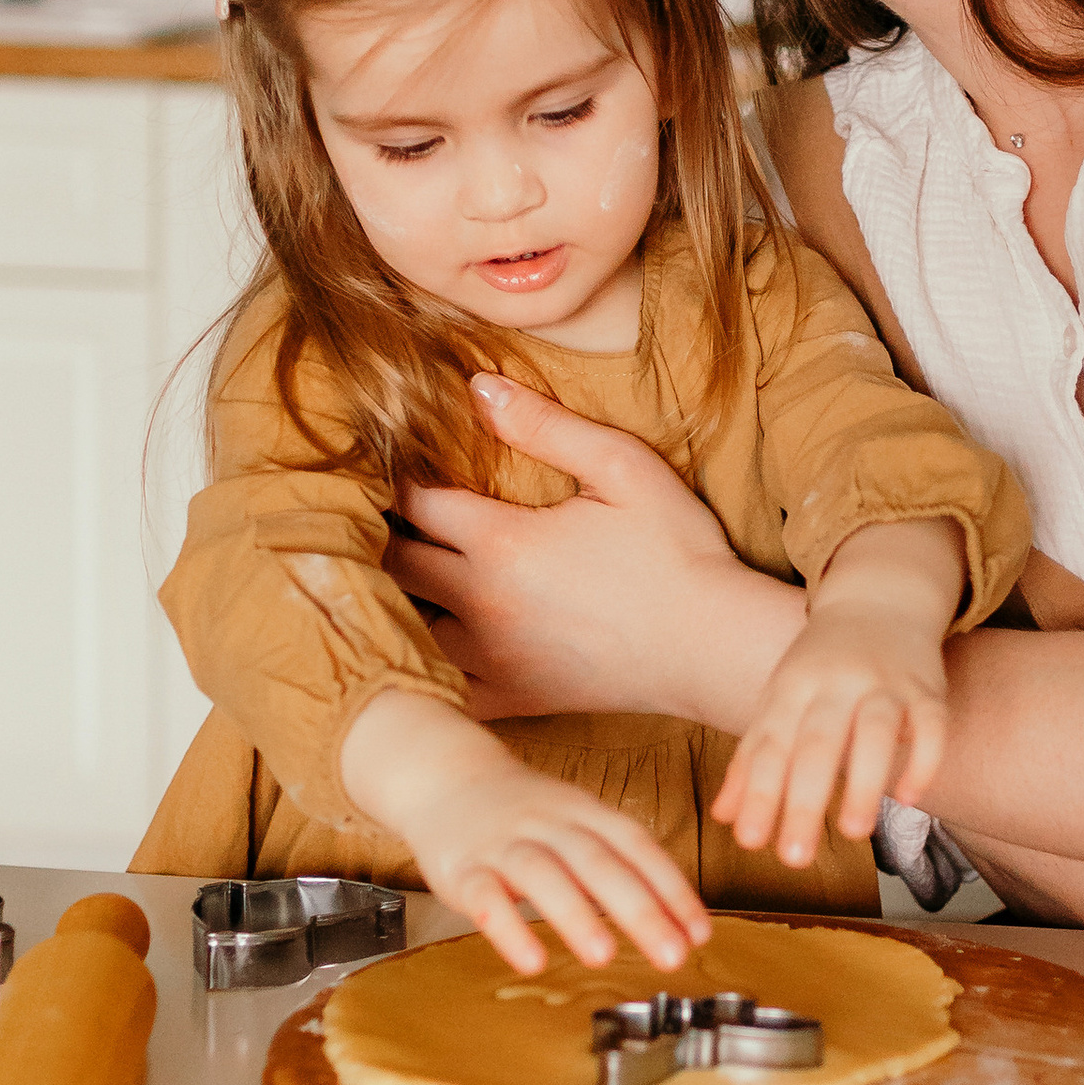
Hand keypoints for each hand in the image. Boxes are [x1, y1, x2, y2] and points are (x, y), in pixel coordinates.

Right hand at [343, 690, 708, 974]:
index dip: (670, 888)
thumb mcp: (577, 821)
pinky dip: (507, 928)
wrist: (443, 775)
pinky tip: (531, 960)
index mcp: (583, 811)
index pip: (636, 846)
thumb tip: (676, 917)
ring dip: (576, 915)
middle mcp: (548, 823)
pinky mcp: (461, 869)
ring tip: (605, 957)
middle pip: (598, 861)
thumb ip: (619, 863)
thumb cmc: (522, 810)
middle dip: (639, 909)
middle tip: (673, 954)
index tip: (699, 931)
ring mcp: (502, 844)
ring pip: (542, 873)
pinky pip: (483, 895)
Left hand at [385, 374, 803, 724]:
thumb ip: (544, 425)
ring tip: (382, 573)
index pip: (414, 501)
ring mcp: (491, 658)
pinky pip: (435, 685)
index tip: (387, 464)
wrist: (713, 647)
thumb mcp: (623, 467)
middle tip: (370, 514)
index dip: (394, 477)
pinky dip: (417, 662)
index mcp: (502, 542)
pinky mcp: (510, 698)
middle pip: (392, 562)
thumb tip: (475, 386)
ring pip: (402, 626)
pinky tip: (416, 641)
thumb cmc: (677, 553)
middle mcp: (482, 604)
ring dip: (390, 597)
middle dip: (379, 533)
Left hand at [710, 520, 965, 869]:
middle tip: (795, 857)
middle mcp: (837, 682)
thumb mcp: (779, 699)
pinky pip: (932, 724)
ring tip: (853, 833)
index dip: (760, 794)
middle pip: (819, 743)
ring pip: (877, 732)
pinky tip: (909, 799)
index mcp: (792, 686)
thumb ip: (753, 760)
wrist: (879, 599)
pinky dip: (923, 761)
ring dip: (865, 782)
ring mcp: (885, 683)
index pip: (772, 745)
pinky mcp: (927, 688)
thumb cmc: (820, 665)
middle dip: (805, 801)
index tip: (751, 842)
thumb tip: (723, 818)